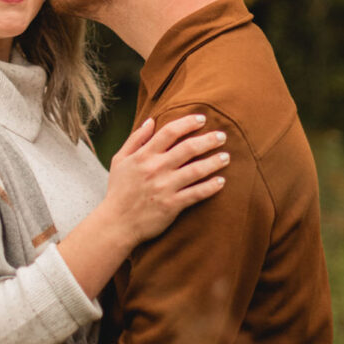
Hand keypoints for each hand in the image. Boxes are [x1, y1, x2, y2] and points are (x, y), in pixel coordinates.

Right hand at [106, 114, 228, 246]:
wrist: (116, 223)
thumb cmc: (118, 191)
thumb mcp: (120, 160)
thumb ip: (135, 139)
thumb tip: (151, 120)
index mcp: (143, 156)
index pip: (169, 132)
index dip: (187, 123)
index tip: (202, 119)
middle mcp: (156, 169)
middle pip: (188, 148)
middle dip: (208, 140)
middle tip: (222, 136)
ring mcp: (165, 187)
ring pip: (196, 170)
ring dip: (214, 162)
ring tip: (226, 157)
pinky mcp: (172, 205)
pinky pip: (196, 194)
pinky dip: (210, 187)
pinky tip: (221, 181)